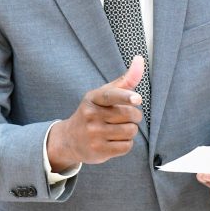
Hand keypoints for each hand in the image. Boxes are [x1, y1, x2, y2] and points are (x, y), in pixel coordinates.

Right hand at [47, 56, 144, 171]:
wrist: (69, 139)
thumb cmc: (94, 112)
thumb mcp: (104, 94)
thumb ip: (125, 80)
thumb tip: (140, 59)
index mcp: (93, 98)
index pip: (111, 95)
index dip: (126, 96)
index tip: (137, 99)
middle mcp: (91, 115)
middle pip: (129, 114)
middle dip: (134, 116)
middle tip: (125, 117)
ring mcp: (94, 134)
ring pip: (130, 131)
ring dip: (131, 130)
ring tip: (118, 129)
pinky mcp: (99, 151)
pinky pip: (127, 146)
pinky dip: (126, 143)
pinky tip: (115, 140)